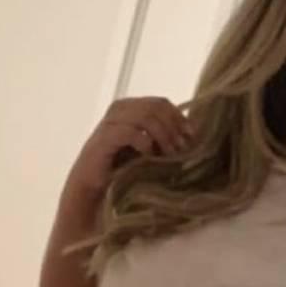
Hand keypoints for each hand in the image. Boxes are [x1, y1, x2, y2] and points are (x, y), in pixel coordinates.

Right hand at [68, 96, 194, 196]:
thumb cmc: (121, 165)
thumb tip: (192, 133)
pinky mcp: (104, 137)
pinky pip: (131, 133)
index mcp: (130, 106)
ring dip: (163, 135)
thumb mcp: (146, 146)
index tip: (191, 136)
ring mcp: (110, 121)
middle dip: (173, 127)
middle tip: (181, 147)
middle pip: (155, 107)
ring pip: (145, 117)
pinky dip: (145, 144)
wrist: (94, 184)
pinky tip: (149, 156)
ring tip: (170, 153)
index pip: (161, 102)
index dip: (179, 117)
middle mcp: (119, 108)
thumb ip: (162, 135)